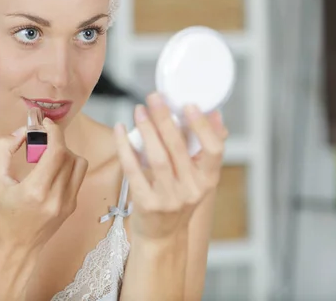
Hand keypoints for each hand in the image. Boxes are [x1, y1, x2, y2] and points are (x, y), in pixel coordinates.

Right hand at [0, 117, 87, 253]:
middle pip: (69, 155)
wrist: (12, 249)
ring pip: (79, 164)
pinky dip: (66, 167)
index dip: (54, 132)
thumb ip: (3, 148)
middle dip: (56, 141)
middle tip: (39, 141)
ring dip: (64, 153)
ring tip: (45, 157)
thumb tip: (22, 131)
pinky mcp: (72, 207)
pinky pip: (77, 177)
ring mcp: (68, 204)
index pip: (58, 151)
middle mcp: (57, 198)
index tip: (45, 124)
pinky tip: (49, 171)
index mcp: (36, 191)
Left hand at [114, 93, 227, 241]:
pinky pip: (133, 169)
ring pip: (156, 157)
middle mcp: (191, 190)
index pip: (215, 150)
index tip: (189, 105)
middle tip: (154, 98)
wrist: (161, 237)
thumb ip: (205, 149)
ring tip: (139, 110)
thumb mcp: (198, 178)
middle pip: (178, 148)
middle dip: (164, 118)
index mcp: (208, 180)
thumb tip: (215, 114)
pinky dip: (125, 147)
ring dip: (146, 129)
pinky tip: (121, 130)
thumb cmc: (179, 200)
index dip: (203, 126)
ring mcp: (169, 199)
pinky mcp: (146, 203)